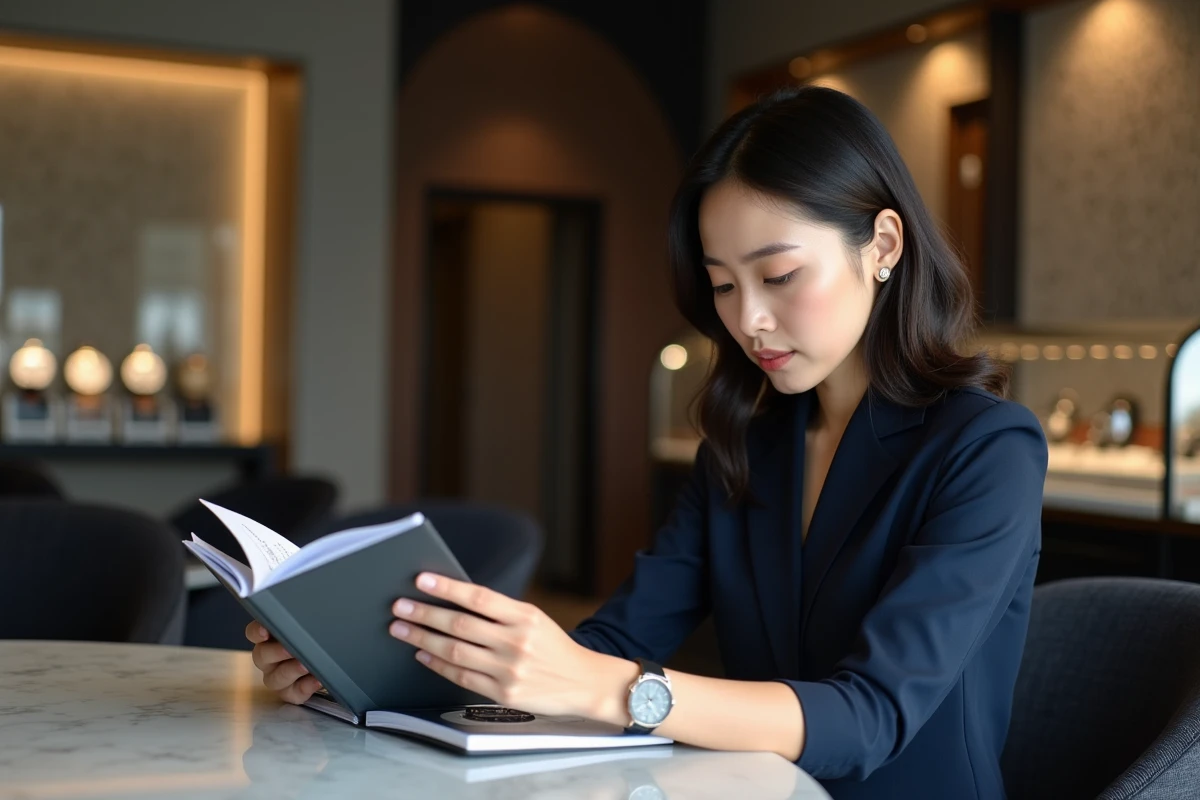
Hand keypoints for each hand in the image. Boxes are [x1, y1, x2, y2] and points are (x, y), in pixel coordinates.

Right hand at [246, 621, 322, 704]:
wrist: (330, 661)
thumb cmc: (315, 639)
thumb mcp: (308, 625)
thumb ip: (302, 618)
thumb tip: (307, 602)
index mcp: (269, 639)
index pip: (254, 632)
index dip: (256, 632)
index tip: (265, 630)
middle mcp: (268, 660)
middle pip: (261, 656)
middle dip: (276, 652)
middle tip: (290, 648)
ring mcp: (277, 677)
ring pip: (274, 678)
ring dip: (290, 671)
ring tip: (306, 665)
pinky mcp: (291, 693)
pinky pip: (294, 693)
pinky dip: (305, 687)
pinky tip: (317, 679)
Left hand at [390, 574, 633, 718]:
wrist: (583, 681)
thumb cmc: (553, 647)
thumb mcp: (534, 619)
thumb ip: (499, 612)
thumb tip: (453, 601)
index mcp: (525, 616)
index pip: (479, 597)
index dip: (448, 588)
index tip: (421, 580)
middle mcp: (516, 642)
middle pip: (459, 625)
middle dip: (424, 615)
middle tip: (399, 607)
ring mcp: (509, 670)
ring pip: (454, 651)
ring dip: (422, 639)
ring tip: (402, 629)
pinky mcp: (503, 693)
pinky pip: (461, 676)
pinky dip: (437, 664)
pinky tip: (422, 655)